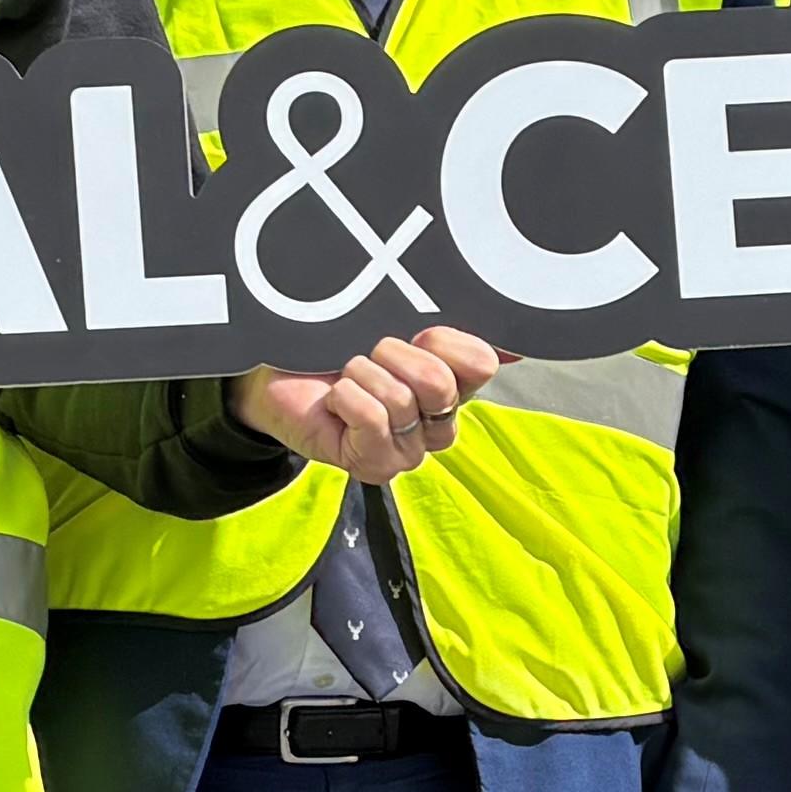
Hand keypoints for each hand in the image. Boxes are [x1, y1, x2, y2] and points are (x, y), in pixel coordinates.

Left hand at [240, 324, 505, 486]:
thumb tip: (514, 346)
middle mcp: (438, 423)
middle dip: (394, 356)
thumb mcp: (393, 325)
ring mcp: (409, 451)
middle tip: (369, 356)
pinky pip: (373, 421)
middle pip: (441, 384)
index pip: (480, 364)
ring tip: (346, 379)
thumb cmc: (334, 349)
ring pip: (402, 402)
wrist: (275, 376)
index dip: (443, 340)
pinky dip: (347, 398)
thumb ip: (452, 335)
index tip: (414, 331)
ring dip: (362, 376)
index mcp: (454, 385)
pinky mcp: (375, 466)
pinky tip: (335, 401)